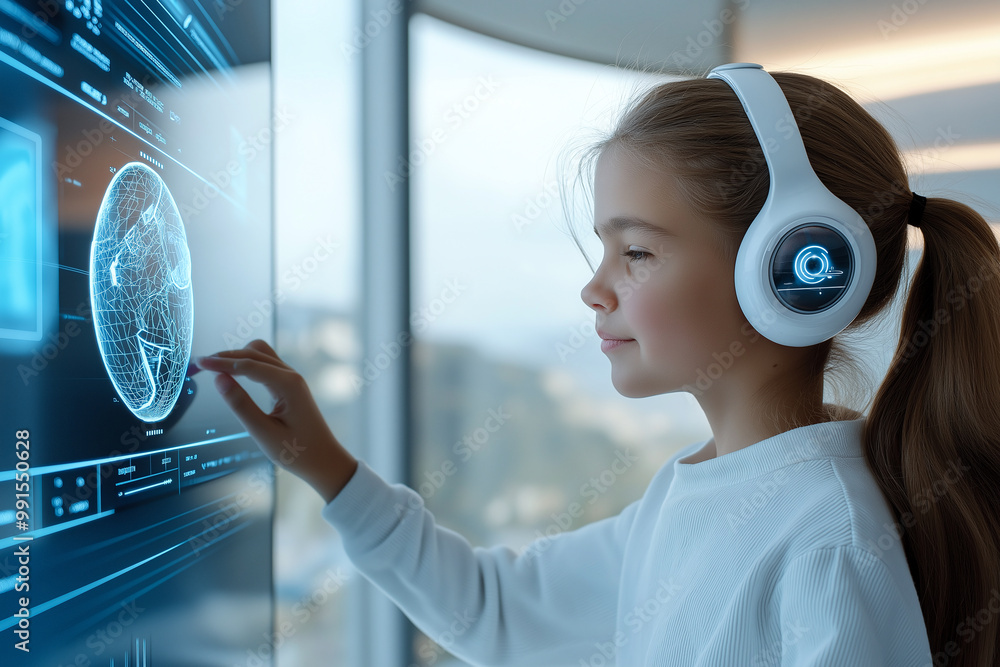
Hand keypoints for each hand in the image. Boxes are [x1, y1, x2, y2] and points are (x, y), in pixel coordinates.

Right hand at [195, 339, 357, 502]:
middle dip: (226, 356)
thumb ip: (240, 404)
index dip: (221, 362)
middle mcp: (292, 376)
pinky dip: (247, 364)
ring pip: (261, 354)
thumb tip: (219, 378)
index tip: (198, 364)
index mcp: (288, 384)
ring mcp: (292, 380)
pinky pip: (266, 366)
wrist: (325, 461)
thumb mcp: (263, 432)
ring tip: (213, 368)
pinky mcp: (290, 387)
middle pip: (254, 352)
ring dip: (237, 357)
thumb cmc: (297, 451)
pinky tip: (233, 374)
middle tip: (199, 365)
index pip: (248, 365)